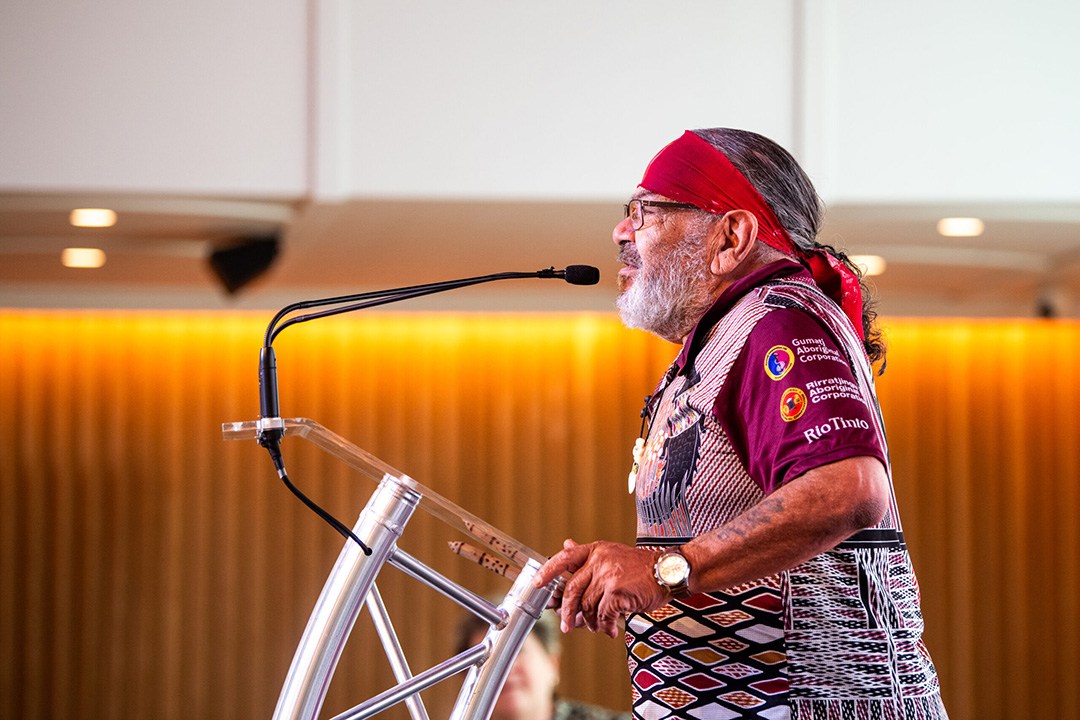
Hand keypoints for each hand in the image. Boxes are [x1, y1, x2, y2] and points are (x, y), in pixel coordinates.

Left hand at [533, 538, 667, 638]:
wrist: (668, 571)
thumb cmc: (641, 567)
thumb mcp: (612, 554)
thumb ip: (588, 555)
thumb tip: (566, 544)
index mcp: (596, 550)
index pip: (565, 558)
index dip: (548, 571)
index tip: (538, 584)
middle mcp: (599, 561)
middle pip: (572, 590)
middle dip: (567, 612)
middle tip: (566, 626)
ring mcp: (608, 576)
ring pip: (587, 606)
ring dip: (591, 622)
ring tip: (599, 628)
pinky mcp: (617, 592)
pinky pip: (602, 615)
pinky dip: (605, 626)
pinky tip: (610, 630)